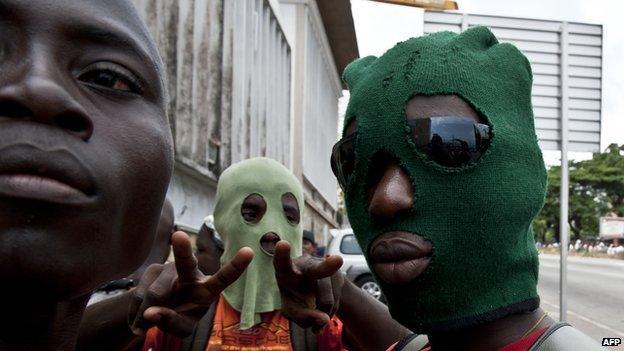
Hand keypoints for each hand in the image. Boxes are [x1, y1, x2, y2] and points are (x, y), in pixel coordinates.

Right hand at [128, 231, 252, 336]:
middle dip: (182, 249)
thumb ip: (171, 323)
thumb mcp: (182, 328)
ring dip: (147, 313)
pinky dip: (136, 312)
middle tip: (179, 235)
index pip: (224, 278)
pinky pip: (138, 295)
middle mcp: (190, 274)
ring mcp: (169, 270)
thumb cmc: (181, 317)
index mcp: (207, 289)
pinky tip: (140, 316)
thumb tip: (150, 313)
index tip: (249, 251)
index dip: (236, 266)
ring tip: (150, 320)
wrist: (160, 310)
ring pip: (154, 294)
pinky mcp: (150, 271)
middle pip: (185, 263)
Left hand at [273, 240, 343, 330]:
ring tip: (316, 310)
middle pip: (318, 268)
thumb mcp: (292, 310)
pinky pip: (336, 302)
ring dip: (322, 313)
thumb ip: (302, 317)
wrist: (315, 291)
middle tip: (337, 260)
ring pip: (326, 300)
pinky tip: (325, 306)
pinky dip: (330, 312)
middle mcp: (306, 265)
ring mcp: (324, 269)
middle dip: (328, 266)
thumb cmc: (296, 298)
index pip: (282, 262)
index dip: (282, 254)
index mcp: (286, 271)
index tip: (283, 243)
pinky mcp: (337, 276)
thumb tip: (324, 320)